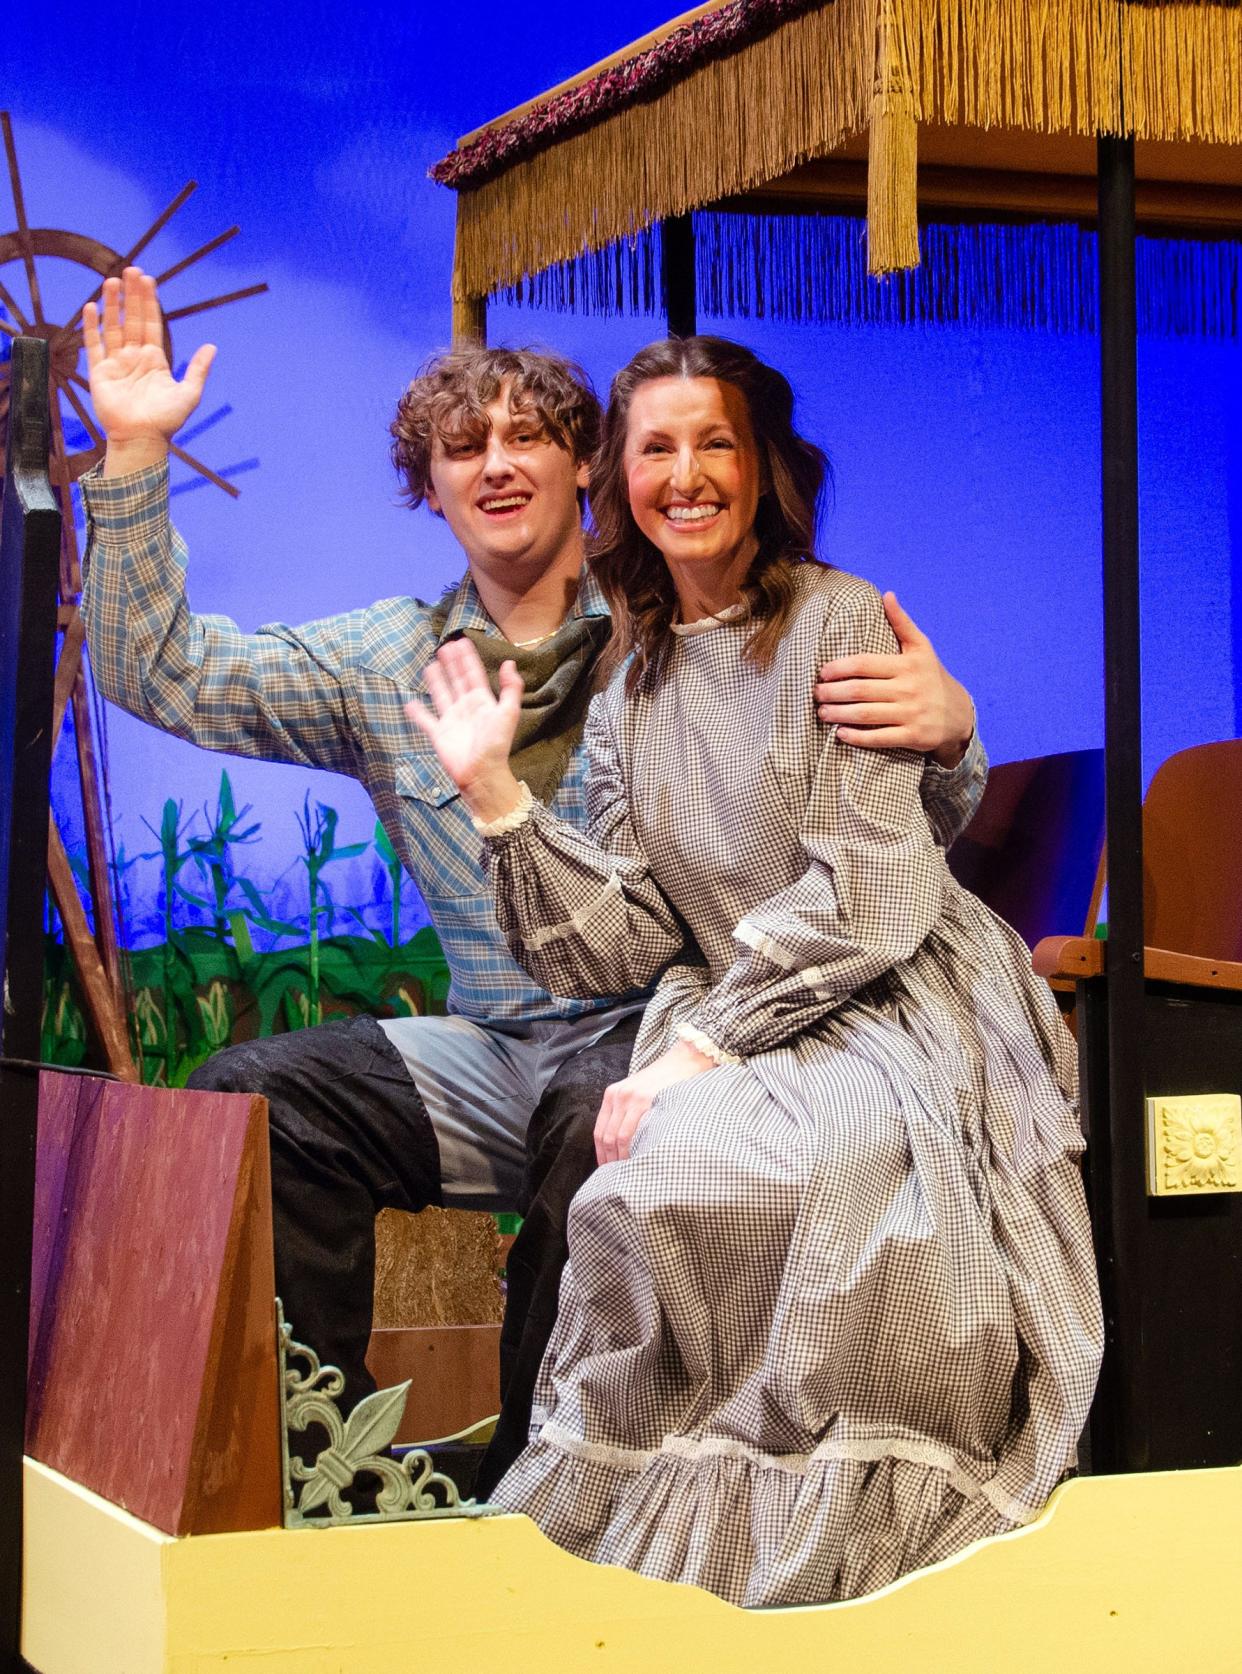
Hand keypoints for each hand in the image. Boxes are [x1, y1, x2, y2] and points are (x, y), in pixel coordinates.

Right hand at [83, 267, 215, 473]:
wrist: (142, 439)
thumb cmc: (166, 420)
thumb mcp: (189, 393)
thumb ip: (198, 369)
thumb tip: (212, 346)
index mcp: (155, 359)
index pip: (151, 323)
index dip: (149, 302)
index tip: (148, 280)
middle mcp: (135, 357)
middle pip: (131, 319)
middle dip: (131, 295)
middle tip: (130, 270)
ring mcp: (116, 363)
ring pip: (113, 327)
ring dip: (112, 304)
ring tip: (111, 281)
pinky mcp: (99, 372)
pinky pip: (94, 345)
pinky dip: (91, 327)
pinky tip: (91, 307)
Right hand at [405, 637, 524, 820]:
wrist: (481, 772)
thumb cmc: (497, 744)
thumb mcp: (508, 713)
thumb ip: (510, 688)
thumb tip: (509, 663)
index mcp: (482, 702)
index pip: (473, 674)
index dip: (468, 659)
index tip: (462, 641)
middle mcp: (466, 708)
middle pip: (457, 680)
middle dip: (452, 664)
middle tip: (445, 646)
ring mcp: (451, 720)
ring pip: (441, 694)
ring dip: (436, 680)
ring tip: (431, 664)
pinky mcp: (438, 734)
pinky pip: (425, 720)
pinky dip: (417, 713)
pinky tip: (410, 702)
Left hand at [594, 1039, 712, 1165]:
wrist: (685, 1061)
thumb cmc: (664, 1081)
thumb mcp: (638, 1091)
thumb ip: (627, 1112)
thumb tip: (621, 1144)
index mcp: (612, 1094)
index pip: (599, 1131)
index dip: (601, 1154)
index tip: (605, 1170)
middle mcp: (618, 1095)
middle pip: (605, 1137)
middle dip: (609, 1160)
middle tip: (616, 1178)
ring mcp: (631, 1098)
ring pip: (616, 1137)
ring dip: (619, 1159)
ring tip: (627, 1174)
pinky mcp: (645, 1101)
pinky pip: (631, 1132)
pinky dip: (631, 1149)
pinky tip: (637, 1160)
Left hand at [813, 592, 974, 766]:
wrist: (959, 715)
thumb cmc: (932, 677)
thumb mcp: (921, 648)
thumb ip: (902, 623)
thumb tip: (886, 595)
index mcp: (907, 665)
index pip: (864, 664)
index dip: (838, 668)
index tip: (822, 673)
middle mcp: (909, 688)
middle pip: (860, 690)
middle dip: (832, 693)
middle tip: (815, 694)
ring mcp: (911, 714)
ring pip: (865, 714)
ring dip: (838, 714)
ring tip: (822, 712)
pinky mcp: (913, 737)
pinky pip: (879, 738)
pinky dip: (857, 737)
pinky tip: (840, 733)